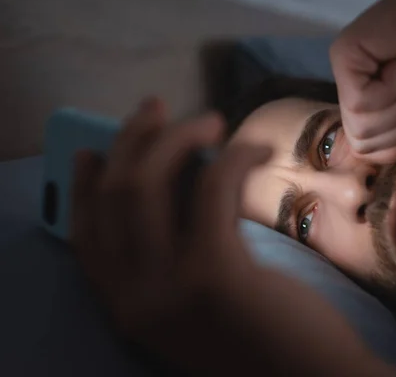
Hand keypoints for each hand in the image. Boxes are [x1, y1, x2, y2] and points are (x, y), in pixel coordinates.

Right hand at [69, 98, 270, 372]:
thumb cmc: (264, 334)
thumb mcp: (202, 297)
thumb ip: (175, 251)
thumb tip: (175, 174)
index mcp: (127, 308)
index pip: (85, 236)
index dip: (84, 186)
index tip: (97, 149)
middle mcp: (134, 301)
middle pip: (114, 197)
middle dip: (132, 141)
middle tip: (157, 107)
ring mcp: (169, 289)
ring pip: (148, 184)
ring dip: (178, 137)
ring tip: (211, 121)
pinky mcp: (215, 273)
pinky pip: (212, 187)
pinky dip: (233, 156)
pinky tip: (256, 148)